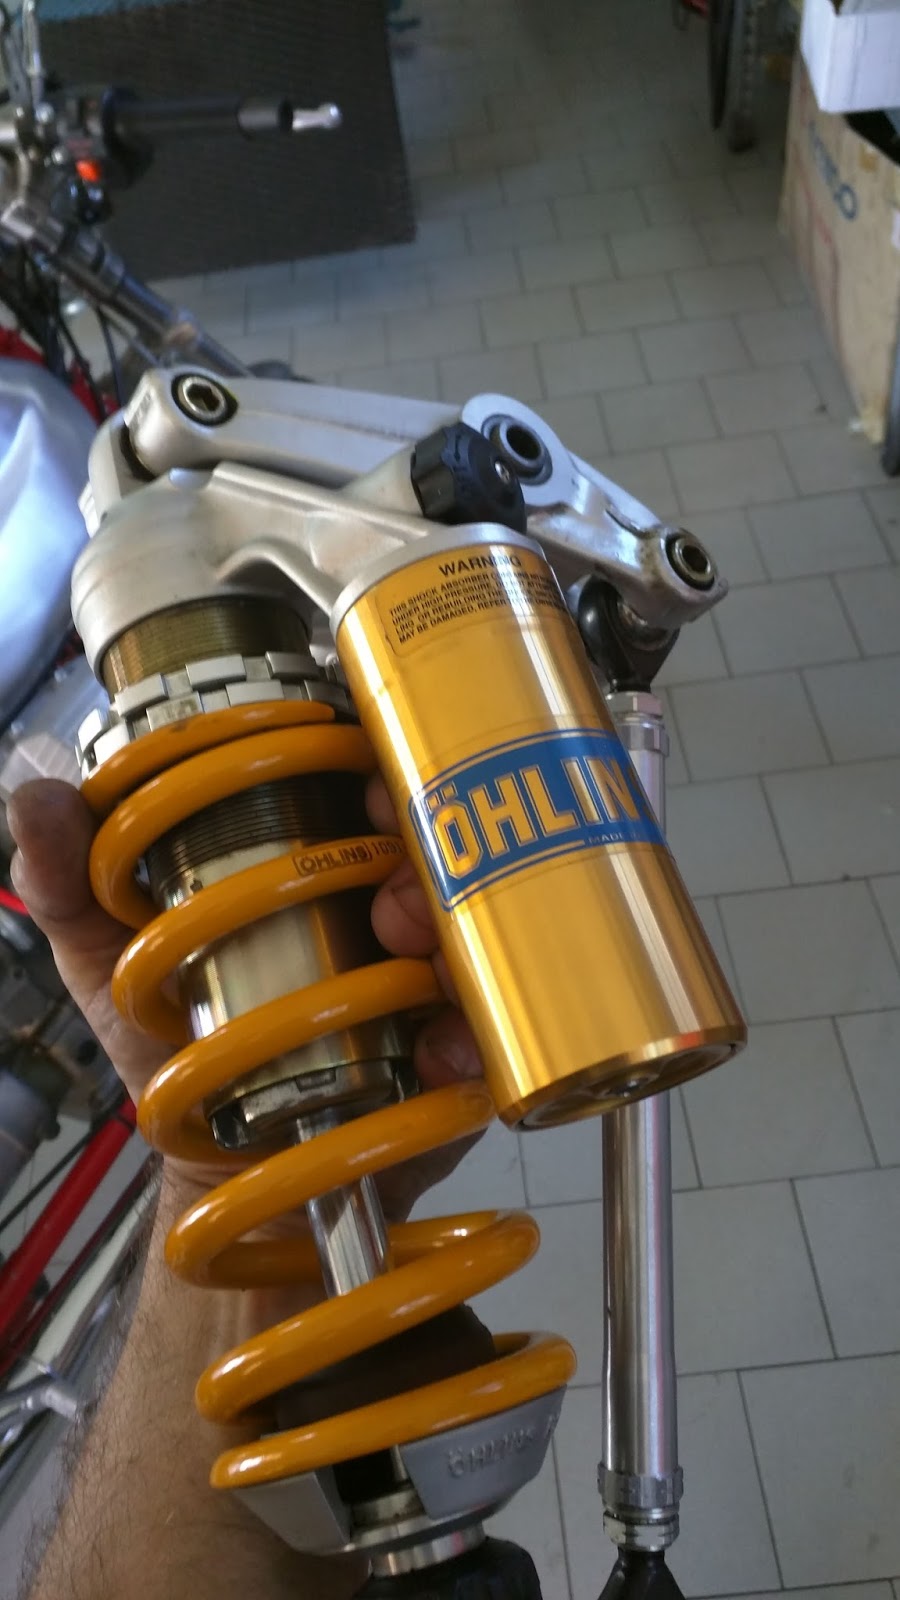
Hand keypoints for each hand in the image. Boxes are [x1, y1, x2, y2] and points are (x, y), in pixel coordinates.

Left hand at [7, 777, 483, 1221]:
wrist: (219, 1167)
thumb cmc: (174, 1047)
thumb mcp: (106, 958)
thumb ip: (68, 879)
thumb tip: (37, 798)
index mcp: (315, 863)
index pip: (362, 780)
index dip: (369, 761)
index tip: (353, 774)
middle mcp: (383, 909)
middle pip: (436, 844)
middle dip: (425, 839)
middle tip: (387, 866)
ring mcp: (426, 982)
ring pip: (470, 932)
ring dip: (447, 927)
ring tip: (404, 936)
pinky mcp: (452, 1058)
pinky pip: (482, 1038)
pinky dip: (464, 1037)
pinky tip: (436, 1045)